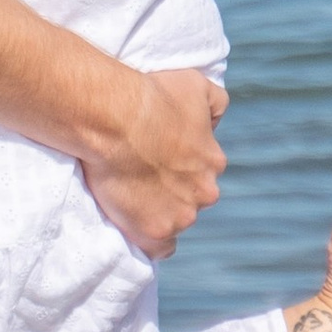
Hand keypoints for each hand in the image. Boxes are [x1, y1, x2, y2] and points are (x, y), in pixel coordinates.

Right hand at [78, 67, 226, 258]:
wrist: (115, 119)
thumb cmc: (152, 97)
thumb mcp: (196, 83)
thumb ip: (216, 102)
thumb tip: (216, 122)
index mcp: (213, 162)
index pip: (203, 172)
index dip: (179, 166)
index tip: (157, 158)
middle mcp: (204, 193)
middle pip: (190, 199)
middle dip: (172, 190)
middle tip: (141, 175)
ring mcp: (180, 215)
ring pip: (175, 220)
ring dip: (158, 211)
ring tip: (130, 193)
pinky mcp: (154, 231)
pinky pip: (159, 248)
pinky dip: (151, 241)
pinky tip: (138, 227)